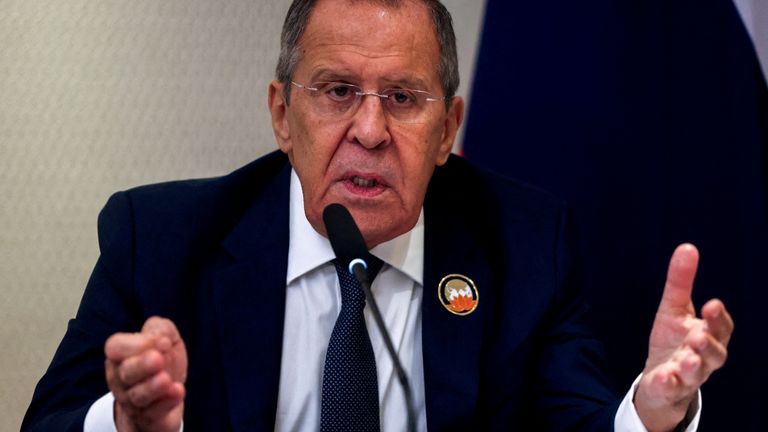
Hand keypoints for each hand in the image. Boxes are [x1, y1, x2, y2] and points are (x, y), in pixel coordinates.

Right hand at [105, 316, 187, 431]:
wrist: (168, 395)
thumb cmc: (163, 361)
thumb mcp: (165, 337)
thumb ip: (160, 329)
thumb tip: (161, 339)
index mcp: (121, 356)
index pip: (116, 347)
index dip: (139, 343)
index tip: (164, 342)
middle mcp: (121, 379)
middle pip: (125, 373)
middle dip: (141, 366)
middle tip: (158, 359)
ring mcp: (133, 401)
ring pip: (137, 396)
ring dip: (152, 387)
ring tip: (166, 380)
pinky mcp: (149, 418)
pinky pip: (153, 413)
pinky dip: (166, 402)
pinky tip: (178, 391)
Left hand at [634, 244, 733, 431]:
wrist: (660, 379)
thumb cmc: (673, 340)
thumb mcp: (673, 308)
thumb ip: (681, 282)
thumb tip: (688, 247)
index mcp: (708, 336)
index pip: (721, 328)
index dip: (718, 318)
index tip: (712, 304)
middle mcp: (703, 358)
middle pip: (714, 353)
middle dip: (708, 344)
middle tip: (698, 335)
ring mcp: (688, 376)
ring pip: (696, 374)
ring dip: (692, 366)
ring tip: (685, 358)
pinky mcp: (670, 389)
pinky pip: (671, 388)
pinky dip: (668, 383)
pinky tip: (663, 376)